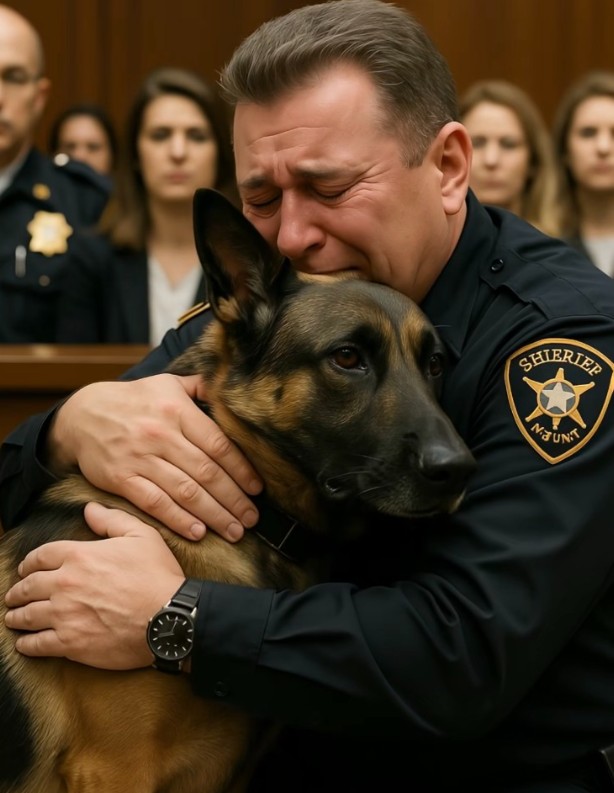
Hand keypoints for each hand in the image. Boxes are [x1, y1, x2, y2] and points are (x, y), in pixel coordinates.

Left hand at [4, 503, 183, 668]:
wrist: (168, 617)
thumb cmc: (158, 575)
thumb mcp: (142, 536)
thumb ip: (112, 520)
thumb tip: (89, 509)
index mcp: (79, 555)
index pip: (41, 556)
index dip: (29, 562)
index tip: (25, 568)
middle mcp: (65, 584)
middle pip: (29, 586)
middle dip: (18, 591)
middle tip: (13, 595)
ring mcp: (65, 615)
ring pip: (28, 615)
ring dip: (16, 616)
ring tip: (12, 618)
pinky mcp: (70, 643)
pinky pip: (37, 644)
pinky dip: (27, 644)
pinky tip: (24, 643)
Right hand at [46, 373, 261, 540]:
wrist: (82, 414)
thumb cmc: (135, 400)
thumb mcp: (168, 383)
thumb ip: (202, 388)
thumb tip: (234, 390)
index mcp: (177, 410)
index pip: (218, 444)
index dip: (241, 469)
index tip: (258, 489)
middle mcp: (161, 434)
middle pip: (206, 472)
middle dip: (234, 499)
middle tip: (252, 518)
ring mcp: (140, 457)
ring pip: (185, 491)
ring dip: (214, 515)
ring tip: (234, 531)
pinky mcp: (121, 478)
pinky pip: (155, 503)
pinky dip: (178, 520)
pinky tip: (198, 532)